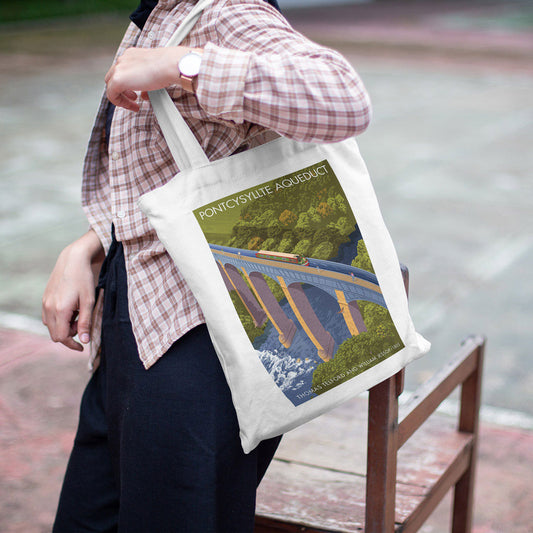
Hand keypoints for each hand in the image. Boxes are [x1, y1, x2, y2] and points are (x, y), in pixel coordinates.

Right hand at [42, 230, 104, 351]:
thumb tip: (84, 341)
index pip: (62, 337)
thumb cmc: (84, 280)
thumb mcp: (89, 301)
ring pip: (51, 326)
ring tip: (78, 314)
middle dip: (69, 335)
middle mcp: (49, 308)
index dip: (72, 344)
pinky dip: (59, 319)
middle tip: (82, 324)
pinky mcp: (45, 299)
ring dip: (64, 327)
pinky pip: (49, 317)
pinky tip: (71, 309)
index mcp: (60, 310)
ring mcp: (45, 303)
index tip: (82, 346)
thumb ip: (86, 322)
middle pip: (55, 335)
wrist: (73, 260)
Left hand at [105, 46, 199, 110]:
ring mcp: (119, 68)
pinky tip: (131, 106)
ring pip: (111, 86)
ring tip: (132, 104)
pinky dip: (119, 102)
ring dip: (121, 97)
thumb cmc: (167, 67)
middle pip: (113, 77)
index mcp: (131, 55)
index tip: (135, 93)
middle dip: (122, 90)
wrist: (168, 65)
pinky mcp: (118, 79)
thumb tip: (145, 95)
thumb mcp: (154, 75)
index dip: (127, 85)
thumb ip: (146, 84)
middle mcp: (123, 59)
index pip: (122, 71)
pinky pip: (111, 94)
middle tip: (133, 98)